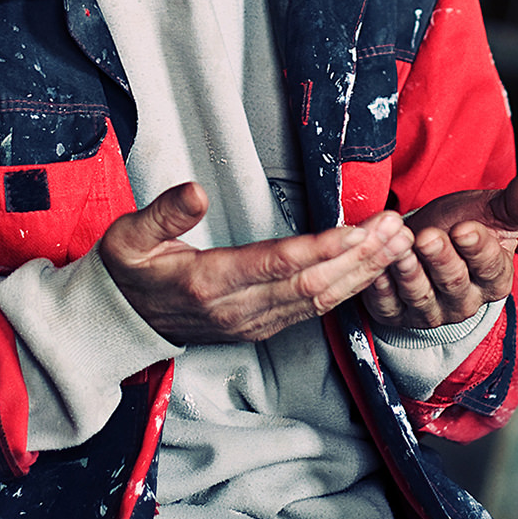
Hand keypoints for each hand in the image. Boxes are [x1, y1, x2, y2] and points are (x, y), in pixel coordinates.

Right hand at [100, 181, 413, 344]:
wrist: (119, 324)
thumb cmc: (125, 272)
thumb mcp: (127, 238)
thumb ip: (162, 214)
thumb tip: (195, 190)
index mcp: (207, 283)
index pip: (277, 265)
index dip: (322, 247)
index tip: (360, 228)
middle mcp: (237, 310)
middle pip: (312, 285)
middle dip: (361, 258)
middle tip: (398, 229)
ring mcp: (252, 324)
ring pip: (319, 302)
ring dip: (363, 273)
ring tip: (398, 243)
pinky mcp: (261, 328)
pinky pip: (313, 311)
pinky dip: (348, 288)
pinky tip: (372, 267)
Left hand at [362, 171, 517, 330]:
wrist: (427, 241)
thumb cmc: (464, 225)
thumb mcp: (493, 212)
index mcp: (494, 279)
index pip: (489, 266)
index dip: (476, 247)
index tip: (465, 228)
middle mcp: (464, 302)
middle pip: (453, 282)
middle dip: (440, 258)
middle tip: (428, 236)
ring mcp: (430, 311)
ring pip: (420, 295)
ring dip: (409, 271)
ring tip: (401, 247)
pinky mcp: (396, 314)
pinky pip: (387, 305)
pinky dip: (380, 287)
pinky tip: (376, 268)